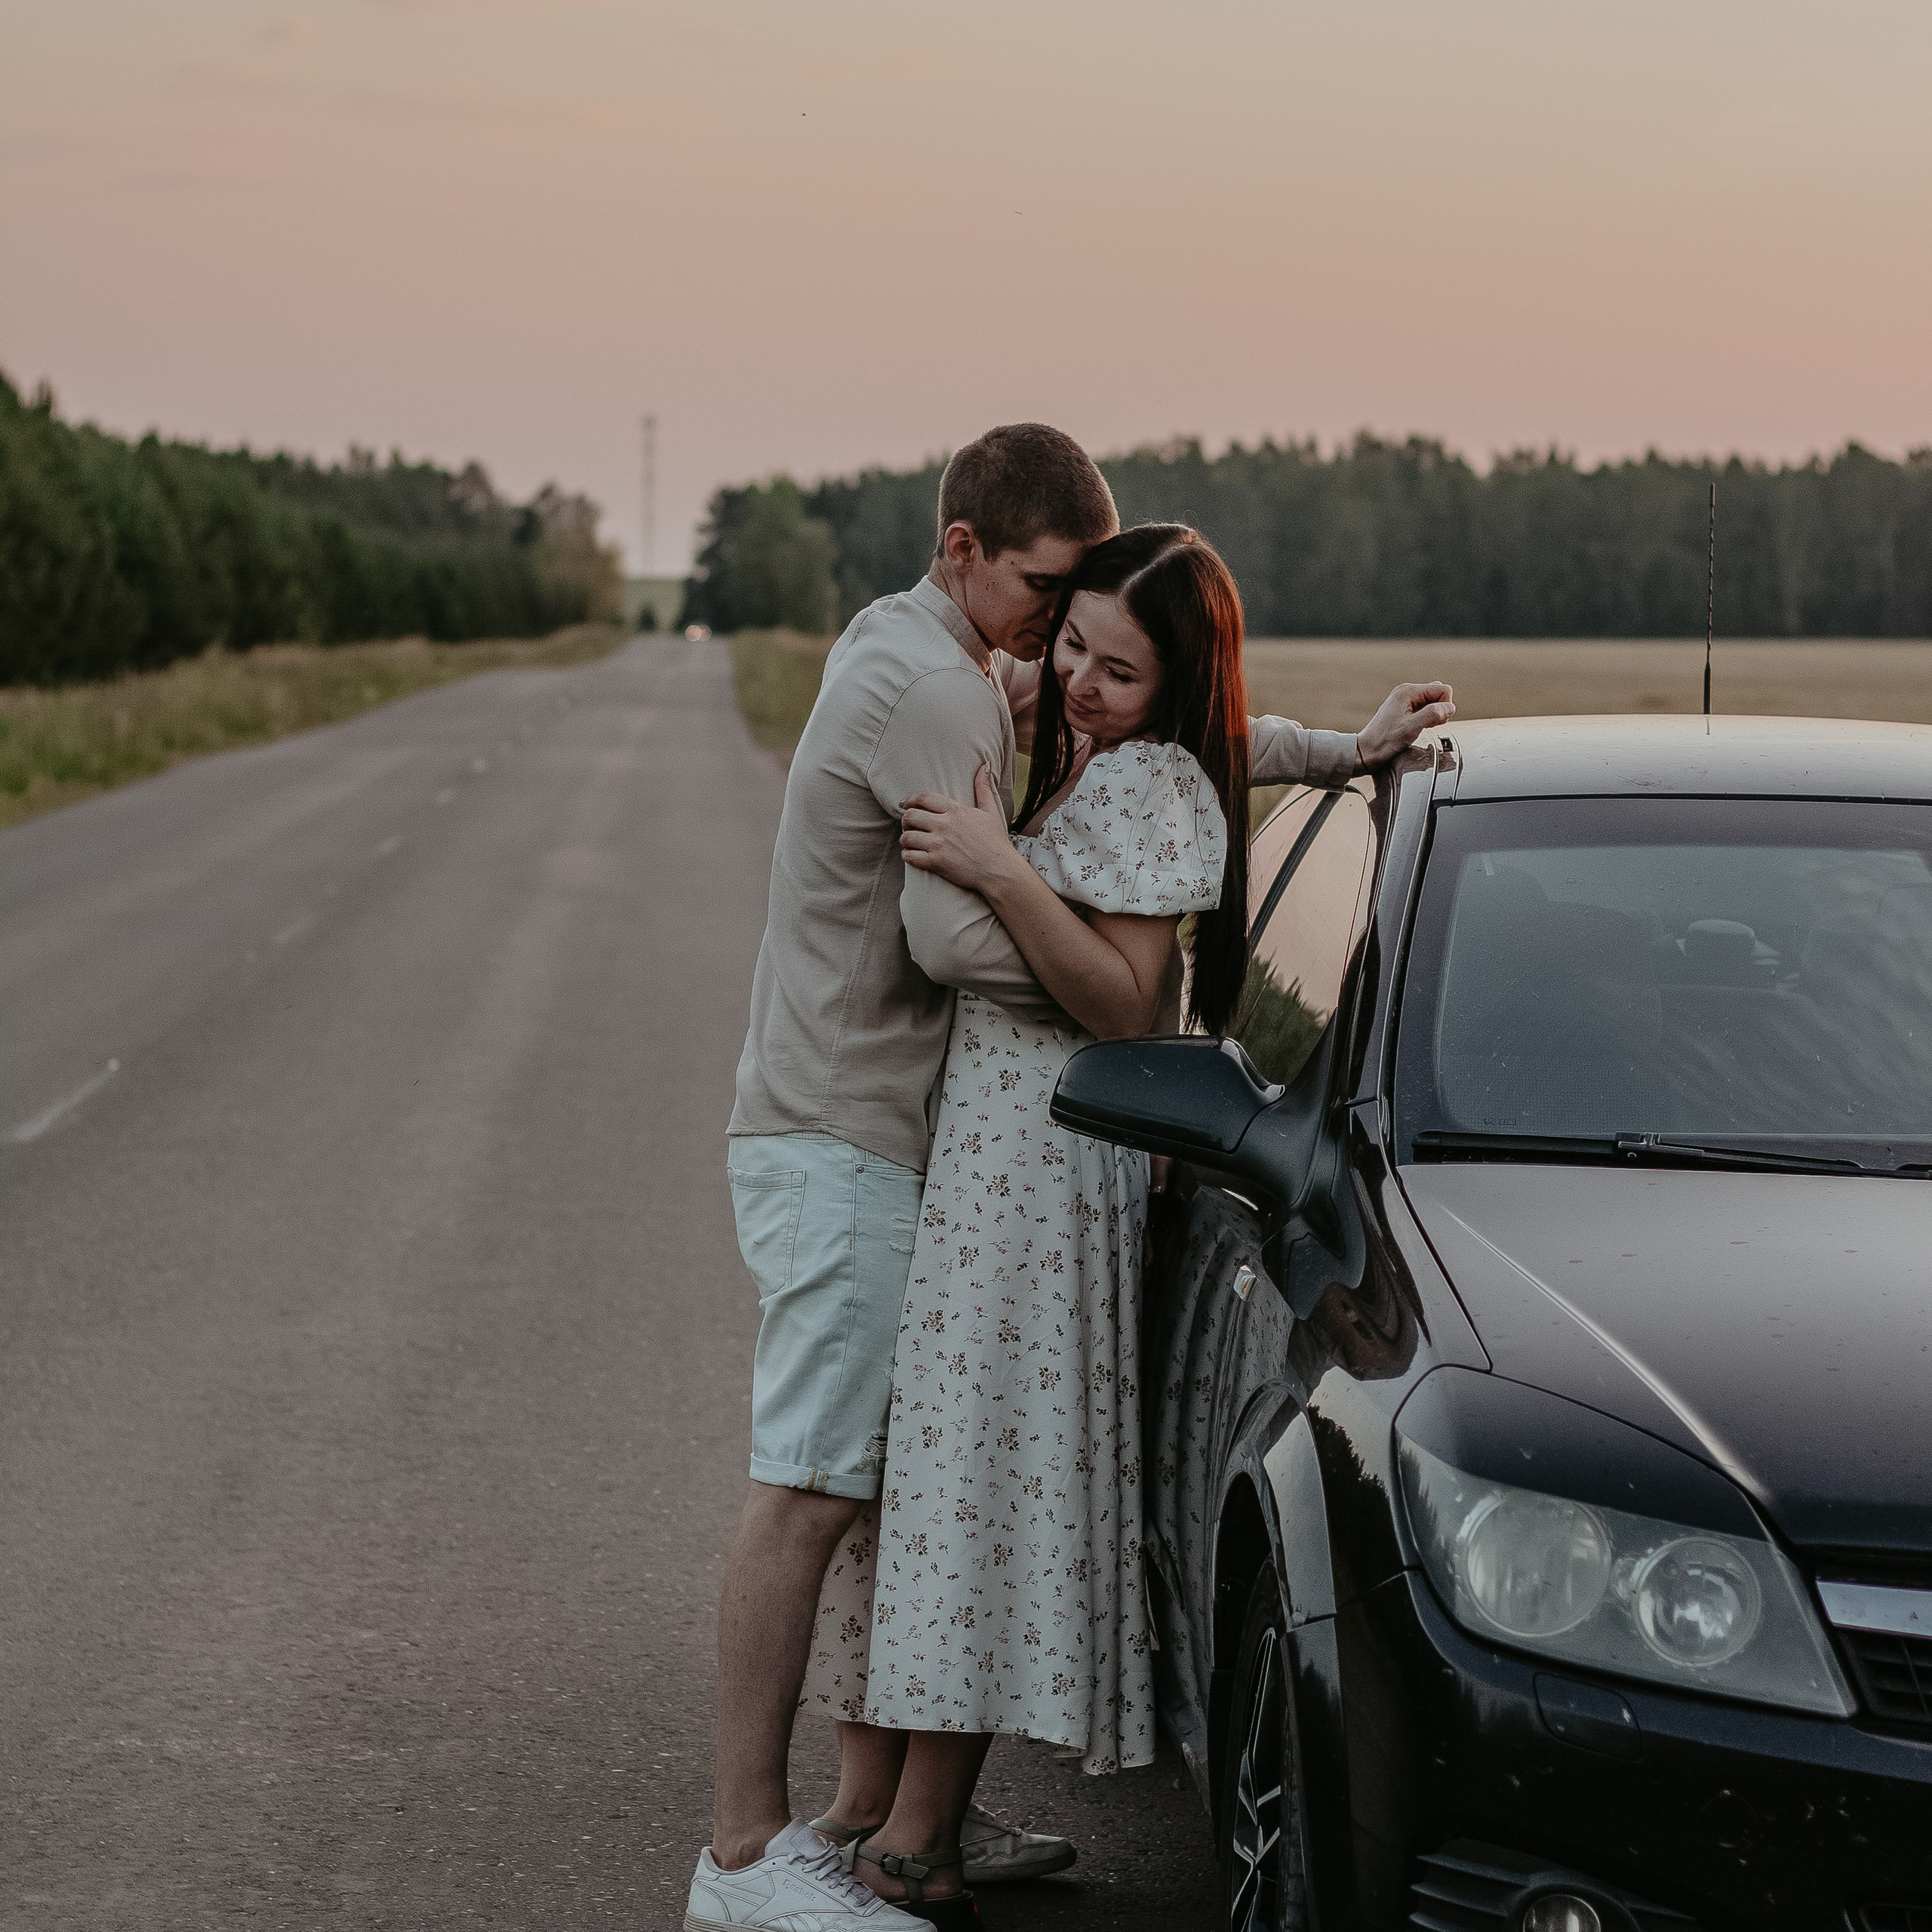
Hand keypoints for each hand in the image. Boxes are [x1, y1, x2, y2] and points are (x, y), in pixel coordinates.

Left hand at [901, 766, 1019, 891]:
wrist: (999, 869)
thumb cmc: (996, 841)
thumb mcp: (991, 811)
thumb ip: (983, 787)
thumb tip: (985, 765)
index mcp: (955, 810)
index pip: (924, 798)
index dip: (910, 799)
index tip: (904, 804)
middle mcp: (944, 825)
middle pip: (911, 816)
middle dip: (905, 819)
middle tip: (907, 824)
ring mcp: (939, 844)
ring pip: (907, 837)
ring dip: (905, 839)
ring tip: (908, 841)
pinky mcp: (936, 862)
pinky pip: (910, 857)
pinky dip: (907, 855)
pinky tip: (910, 855)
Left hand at [1355, 681, 1454, 769]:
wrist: (1366, 751)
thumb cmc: (1385, 741)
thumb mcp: (1411, 728)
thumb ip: (1433, 714)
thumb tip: (1449, 707)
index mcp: (1408, 691)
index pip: (1444, 690)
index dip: (1444, 707)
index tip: (1432, 722)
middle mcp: (1407, 691)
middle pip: (1439, 695)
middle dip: (1439, 711)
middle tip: (1425, 725)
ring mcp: (1405, 700)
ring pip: (1433, 703)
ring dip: (1433, 716)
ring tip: (1419, 728)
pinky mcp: (1404, 709)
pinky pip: (1425, 709)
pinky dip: (1426, 719)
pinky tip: (1416, 728)